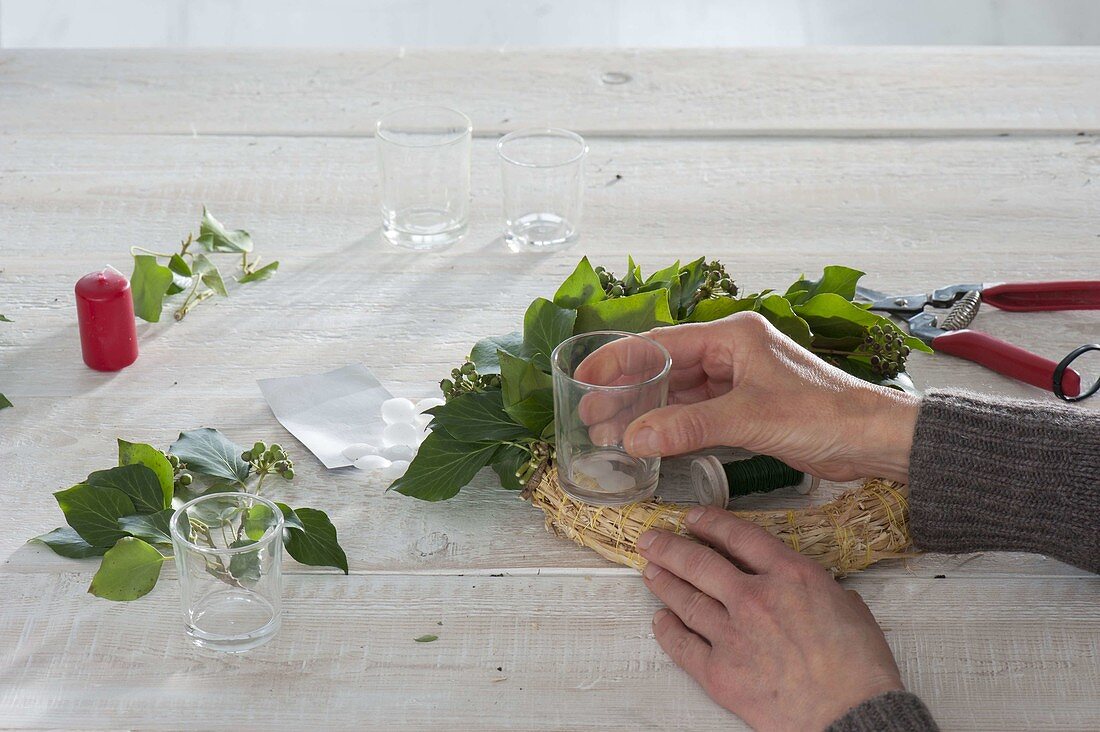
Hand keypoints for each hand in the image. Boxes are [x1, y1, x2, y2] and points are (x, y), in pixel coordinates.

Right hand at [577, 312, 919, 481]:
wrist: (874, 440)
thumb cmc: (827, 414)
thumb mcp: (750, 418)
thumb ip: (689, 426)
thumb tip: (635, 436)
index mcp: (733, 337)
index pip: (662, 344)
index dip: (619, 360)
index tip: (585, 377)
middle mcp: (733, 353)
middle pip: (666, 368)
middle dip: (627, 392)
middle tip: (590, 415)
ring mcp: (740, 381)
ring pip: (680, 394)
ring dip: (646, 413)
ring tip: (609, 433)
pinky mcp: (748, 408)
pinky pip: (698, 414)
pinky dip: (672, 427)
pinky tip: (648, 441)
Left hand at [639, 507, 902, 730]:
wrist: (852, 718)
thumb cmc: (860, 670)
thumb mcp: (851, 608)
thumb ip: (823, 590)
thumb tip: (816, 590)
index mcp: (790, 576)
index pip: (738, 536)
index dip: (710, 522)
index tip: (693, 518)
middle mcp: (754, 598)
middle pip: (699, 562)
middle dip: (670, 547)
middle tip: (651, 539)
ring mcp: (733, 635)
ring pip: (685, 599)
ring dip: (664, 581)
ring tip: (651, 571)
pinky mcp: (720, 672)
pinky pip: (682, 645)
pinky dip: (667, 630)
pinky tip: (660, 620)